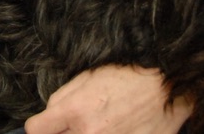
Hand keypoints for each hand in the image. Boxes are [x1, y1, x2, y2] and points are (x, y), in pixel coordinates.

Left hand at [24, 65, 191, 133]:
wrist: (166, 87)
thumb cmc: (128, 76)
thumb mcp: (89, 76)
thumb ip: (62, 98)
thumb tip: (47, 117)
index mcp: (76, 110)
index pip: (36, 130)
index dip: (38, 126)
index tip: (44, 125)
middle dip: (63, 132)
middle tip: (77, 122)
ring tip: (101, 122)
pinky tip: (115, 129)